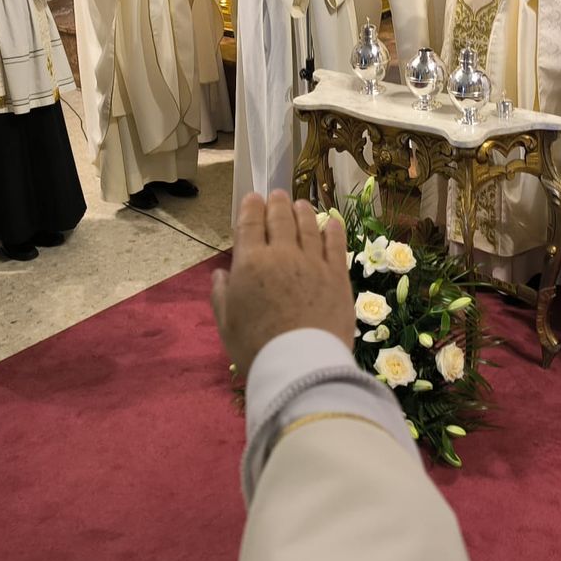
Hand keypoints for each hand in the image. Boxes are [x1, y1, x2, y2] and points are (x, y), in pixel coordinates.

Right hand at [211, 190, 353, 382]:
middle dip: (277, 203)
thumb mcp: (226, 324)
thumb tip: (222, 274)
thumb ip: (222, 295)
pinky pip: (335, 244)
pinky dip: (332, 229)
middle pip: (280, 218)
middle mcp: (282, 254)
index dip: (252, 206)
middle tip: (278, 195)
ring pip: (308, 225)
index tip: (254, 197)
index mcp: (250, 263)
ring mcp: (313, 262)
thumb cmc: (256, 347)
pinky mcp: (338, 274)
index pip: (250, 223)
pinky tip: (331, 222)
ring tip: (301, 204)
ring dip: (303, 211)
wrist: (300, 364)